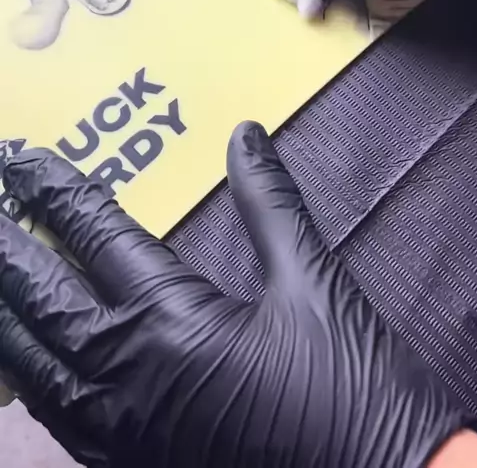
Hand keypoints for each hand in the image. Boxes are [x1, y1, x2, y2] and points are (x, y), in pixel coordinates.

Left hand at [0, 123, 468, 466]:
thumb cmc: (350, 389)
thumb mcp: (312, 282)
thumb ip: (270, 203)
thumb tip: (244, 135)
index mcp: (171, 322)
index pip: (92, 236)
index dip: (52, 191)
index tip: (19, 157)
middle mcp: (128, 378)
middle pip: (39, 299)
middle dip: (4, 246)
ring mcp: (120, 434)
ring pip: (31, 368)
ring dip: (6, 315)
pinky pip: (57, 418)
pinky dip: (31, 377)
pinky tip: (27, 362)